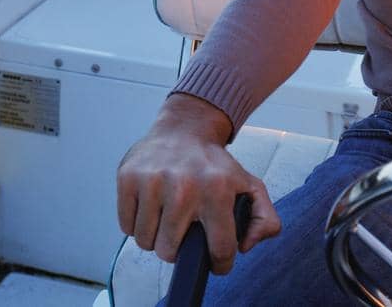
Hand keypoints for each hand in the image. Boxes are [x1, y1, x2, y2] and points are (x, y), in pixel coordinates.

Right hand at [116, 93, 282, 274]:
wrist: (185, 128)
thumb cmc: (215, 164)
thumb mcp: (250, 186)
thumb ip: (265, 220)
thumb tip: (245, 246)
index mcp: (217, 190)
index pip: (219, 249)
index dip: (219, 263)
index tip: (216, 259)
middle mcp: (183, 186)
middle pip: (170, 251)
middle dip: (179, 250)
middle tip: (184, 233)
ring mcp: (152, 181)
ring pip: (145, 242)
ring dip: (156, 238)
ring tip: (167, 220)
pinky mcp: (128, 178)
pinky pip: (127, 226)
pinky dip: (137, 225)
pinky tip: (151, 209)